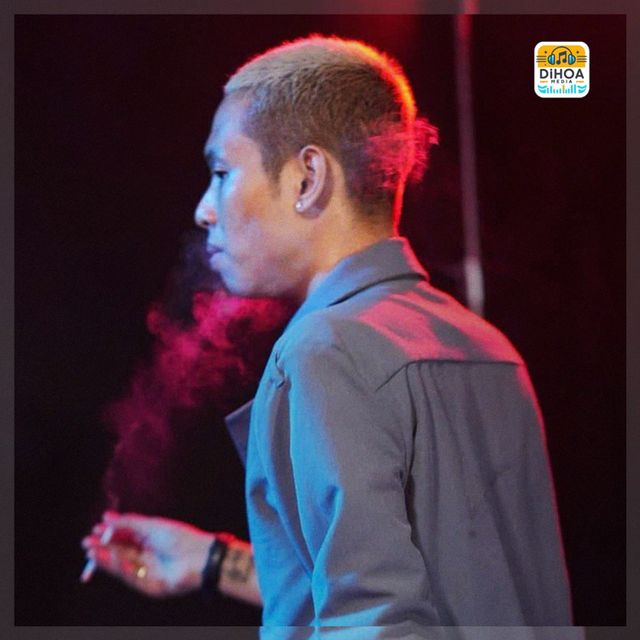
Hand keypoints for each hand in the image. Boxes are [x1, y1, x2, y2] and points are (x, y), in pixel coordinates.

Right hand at [81, 511, 213, 597]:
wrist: (200, 557)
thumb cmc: (180, 537)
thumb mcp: (152, 527)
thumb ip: (128, 523)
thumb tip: (105, 517)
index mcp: (149, 540)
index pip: (123, 538)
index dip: (108, 535)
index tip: (94, 529)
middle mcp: (147, 556)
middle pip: (119, 553)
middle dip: (102, 548)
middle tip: (86, 543)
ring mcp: (148, 572)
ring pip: (122, 566)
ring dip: (106, 559)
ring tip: (92, 551)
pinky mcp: (150, 587)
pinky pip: (131, 577)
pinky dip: (120, 568)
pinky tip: (113, 558)